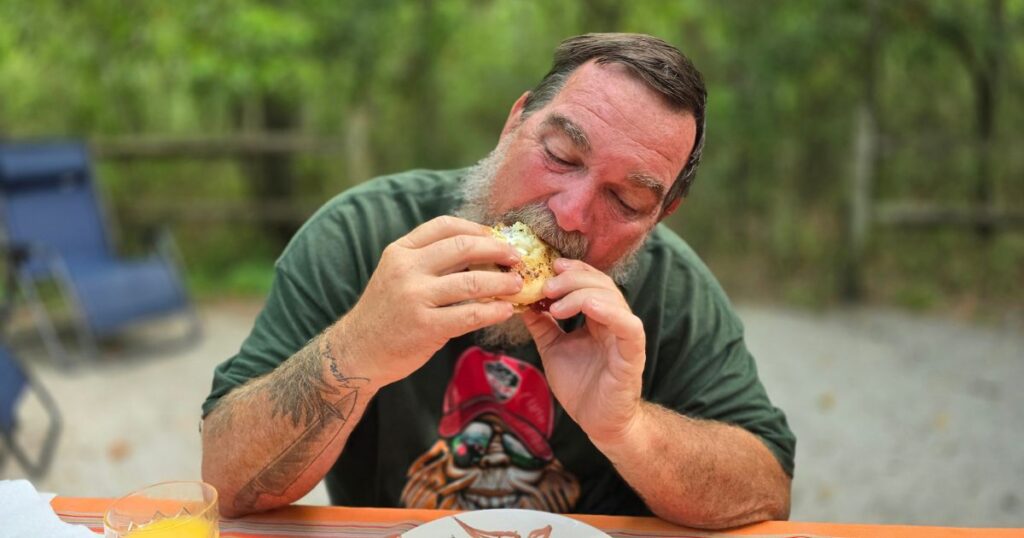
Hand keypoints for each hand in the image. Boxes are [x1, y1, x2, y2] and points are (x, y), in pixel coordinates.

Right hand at [336, 216, 522, 388]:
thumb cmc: (385, 312)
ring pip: (473, 281)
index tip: (498, 237)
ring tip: (519, 284)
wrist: (357, 351)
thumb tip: (479, 249)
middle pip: (463, 247)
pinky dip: (494, 311)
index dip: (477, 229)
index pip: (445, 226)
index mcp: (400, 251)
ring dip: (503, 281)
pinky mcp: (425, 326)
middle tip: (517, 258)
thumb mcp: (397, 275)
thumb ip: (429, 260)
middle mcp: (406, 269)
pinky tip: (507, 310)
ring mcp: (415, 297)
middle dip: (498, 250)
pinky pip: (470, 314)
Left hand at [521, 258, 645, 447]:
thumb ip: (542, 325)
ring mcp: (625, 335)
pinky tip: (589, 307)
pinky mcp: (633, 353)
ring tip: (555, 302)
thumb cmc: (580, 386)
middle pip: (600, 283)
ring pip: (612, 298)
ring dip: (582, 293)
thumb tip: (522, 302)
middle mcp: (614, 321)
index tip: (547, 267)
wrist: (598, 422)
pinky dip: (610, 311)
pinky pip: (628, 326)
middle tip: (546, 285)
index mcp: (597, 317)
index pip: (589, 280)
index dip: (571, 270)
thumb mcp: (552, 348)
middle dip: (572, 278)